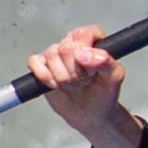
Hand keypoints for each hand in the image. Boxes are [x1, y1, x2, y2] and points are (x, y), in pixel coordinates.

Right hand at [26, 26, 145, 147]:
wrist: (91, 114)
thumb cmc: (104, 93)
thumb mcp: (114, 77)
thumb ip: (106, 62)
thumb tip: (84, 54)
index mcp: (92, 40)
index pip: (83, 34)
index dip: (85, 54)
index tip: (92, 70)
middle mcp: (73, 43)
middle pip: (65, 47)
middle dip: (75, 71)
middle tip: (84, 81)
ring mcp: (56, 54)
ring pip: (50, 55)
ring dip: (63, 78)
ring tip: (73, 85)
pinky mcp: (41, 66)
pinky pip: (34, 62)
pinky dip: (45, 77)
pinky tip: (55, 85)